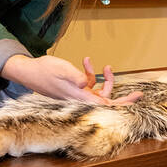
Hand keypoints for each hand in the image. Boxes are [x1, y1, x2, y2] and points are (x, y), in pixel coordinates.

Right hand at [1, 54, 139, 104]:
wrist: (29, 72)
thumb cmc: (44, 71)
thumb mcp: (62, 70)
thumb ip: (76, 77)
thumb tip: (87, 83)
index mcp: (81, 97)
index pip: (106, 105)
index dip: (123, 104)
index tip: (136, 99)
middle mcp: (81, 99)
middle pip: (108, 102)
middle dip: (123, 98)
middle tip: (138, 94)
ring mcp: (78, 95)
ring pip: (100, 92)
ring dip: (106, 80)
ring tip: (106, 66)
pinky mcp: (75, 89)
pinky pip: (89, 85)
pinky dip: (91, 74)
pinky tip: (87, 61)